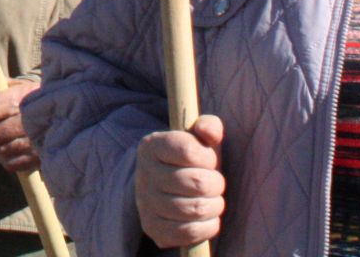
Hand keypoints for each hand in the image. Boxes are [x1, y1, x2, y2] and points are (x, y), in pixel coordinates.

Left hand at [0, 79, 39, 174]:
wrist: (54, 111)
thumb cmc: (18, 96)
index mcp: (21, 97)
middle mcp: (31, 120)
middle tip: (5, 122)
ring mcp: (37, 141)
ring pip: (0, 150)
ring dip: (1, 143)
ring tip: (13, 133)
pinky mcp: (39, 159)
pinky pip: (10, 164)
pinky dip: (8, 157)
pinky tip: (16, 146)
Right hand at [135, 115, 226, 249]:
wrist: (168, 189)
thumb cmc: (190, 160)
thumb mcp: (198, 138)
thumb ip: (208, 126)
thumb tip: (208, 131)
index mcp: (151, 145)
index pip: (188, 150)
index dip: (207, 157)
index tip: (208, 160)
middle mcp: (143, 174)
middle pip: (197, 182)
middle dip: (216, 184)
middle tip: (214, 183)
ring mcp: (145, 203)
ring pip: (195, 209)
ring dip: (215, 206)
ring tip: (212, 200)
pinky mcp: (152, 228)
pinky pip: (189, 232)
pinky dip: (207, 227)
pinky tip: (206, 218)